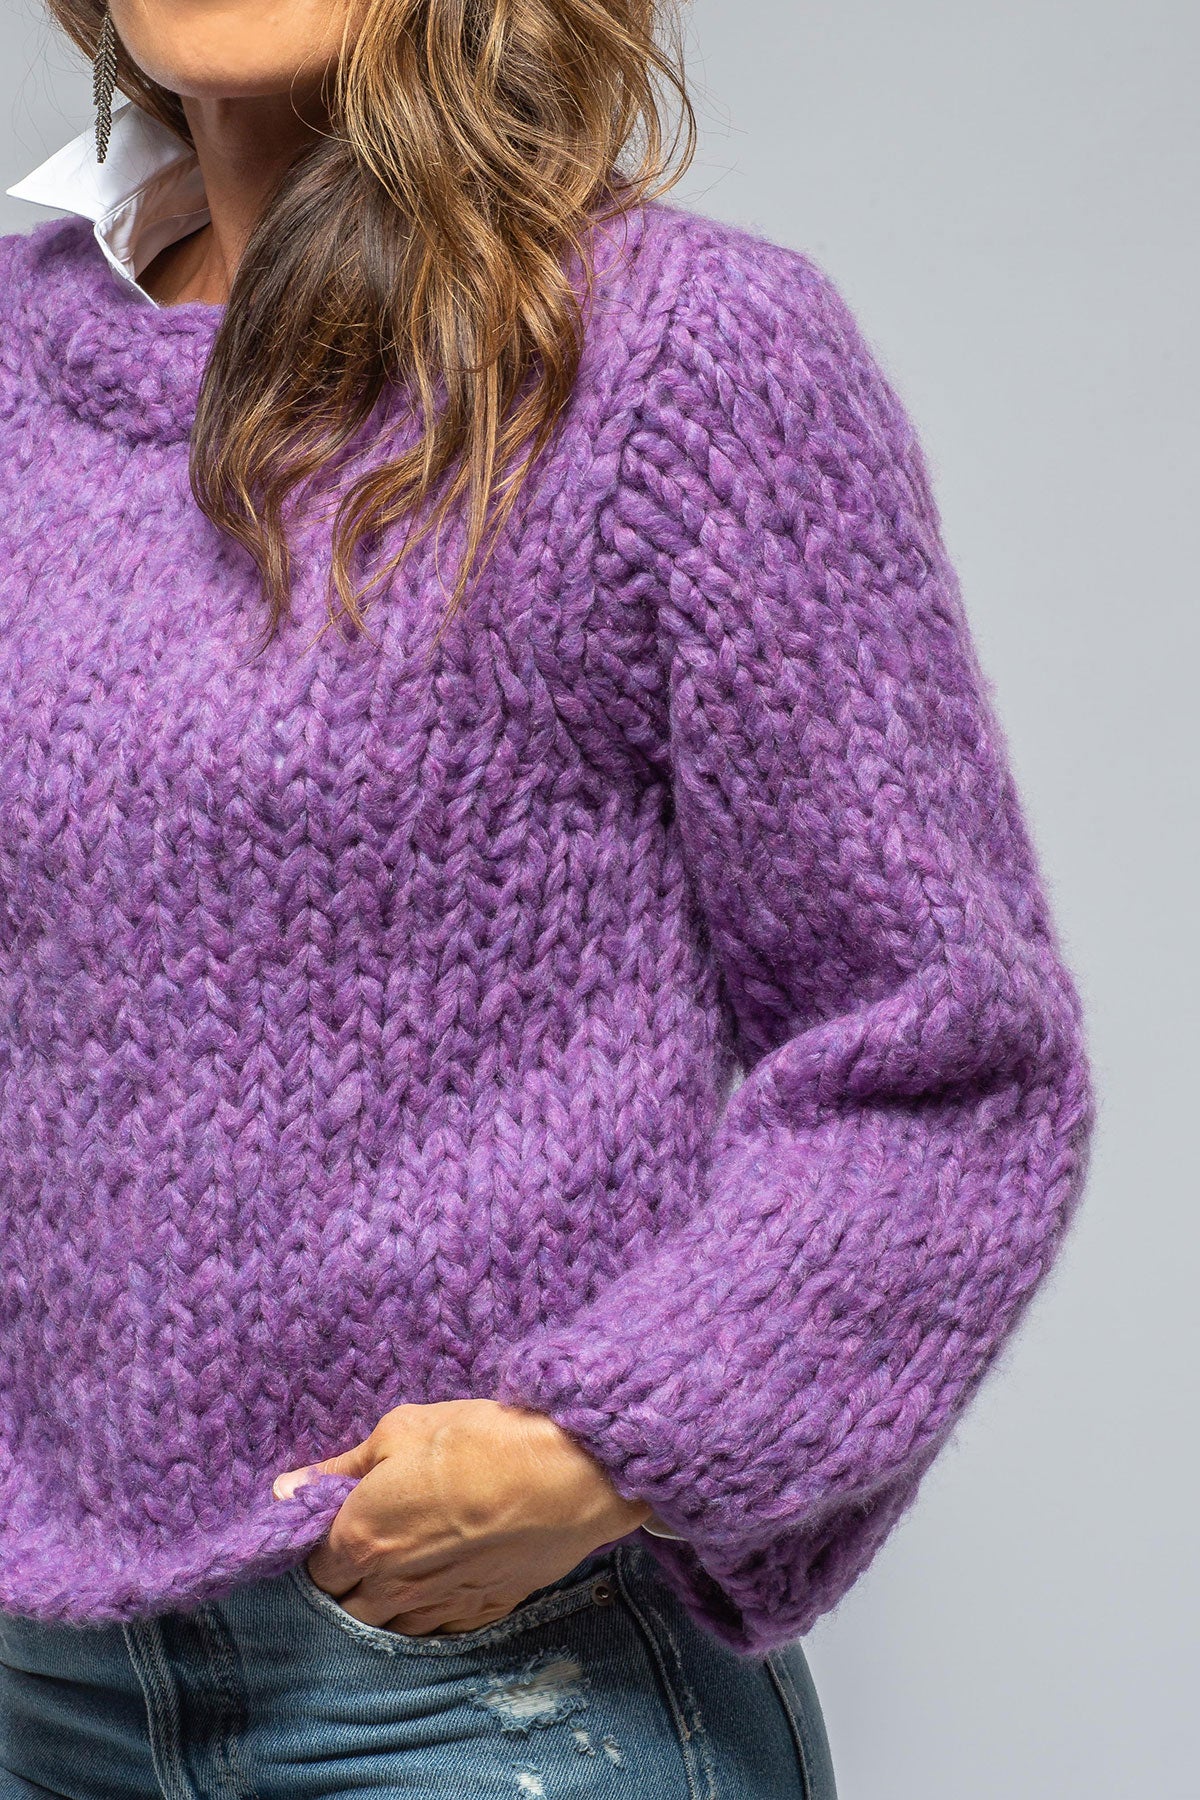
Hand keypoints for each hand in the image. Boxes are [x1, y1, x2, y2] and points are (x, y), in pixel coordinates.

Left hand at [272, 1398, 652, 1635]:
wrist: (564, 1475)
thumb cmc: (479, 1441)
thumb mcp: (402, 1430)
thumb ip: (342, 1466)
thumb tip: (289, 1487)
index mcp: (362, 1539)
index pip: (313, 1568)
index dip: (317, 1547)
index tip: (330, 1526)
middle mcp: (391, 1586)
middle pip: (343, 1608)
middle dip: (343, 1584)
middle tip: (362, 1548)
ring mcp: (437, 1608)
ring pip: (387, 1629)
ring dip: (381, 1607)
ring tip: (400, 1570)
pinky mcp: (479, 1614)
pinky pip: (435, 1632)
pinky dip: (426, 1616)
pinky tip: (437, 1587)